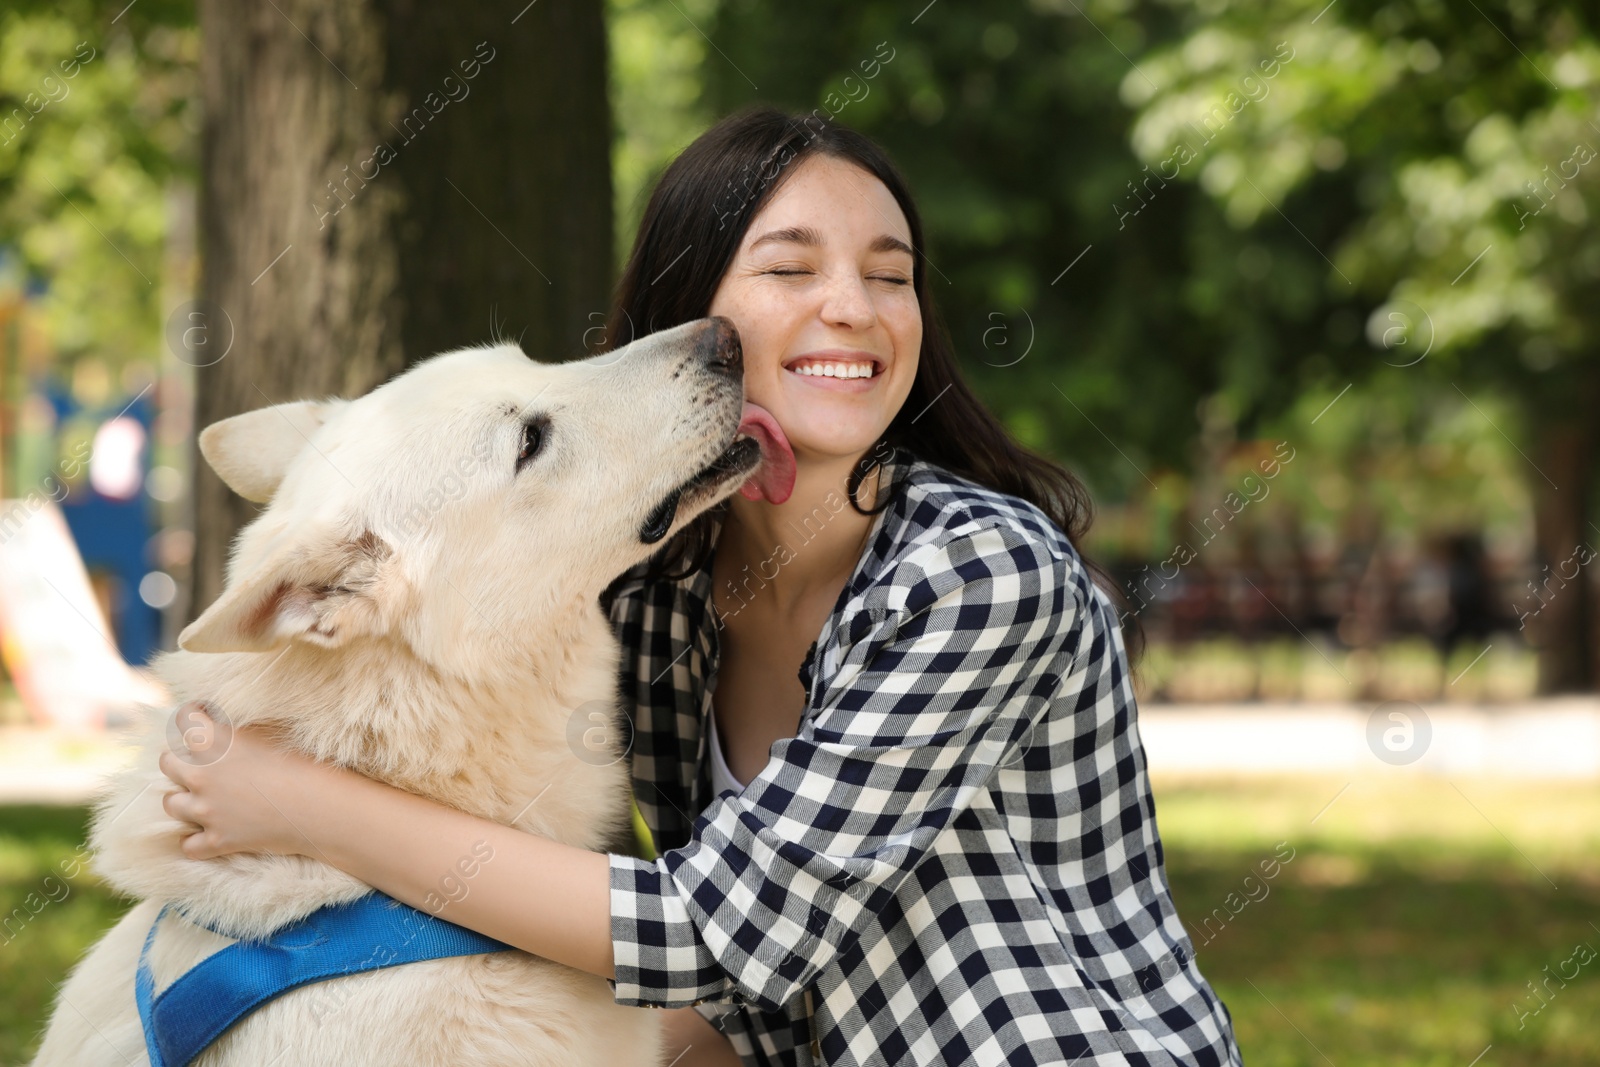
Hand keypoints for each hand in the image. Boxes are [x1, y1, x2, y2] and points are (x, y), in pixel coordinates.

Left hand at [157, 701, 328, 859]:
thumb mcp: (269, 732)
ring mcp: (206, 810)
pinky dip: (195, 841)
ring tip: (200, 797)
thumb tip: (223, 719)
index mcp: (213, 742)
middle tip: (199, 760)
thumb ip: (238, 726)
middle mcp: (201, 775)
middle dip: (180, 758)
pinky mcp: (217, 840)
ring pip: (170, 803)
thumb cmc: (301, 762)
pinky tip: (207, 833)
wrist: (319, 806)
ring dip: (183, 798)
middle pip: (167, 762)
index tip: (203, 716)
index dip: (193, 714)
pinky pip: (188, 845)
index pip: (183, 718)